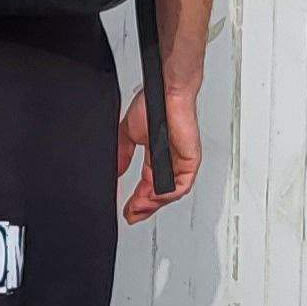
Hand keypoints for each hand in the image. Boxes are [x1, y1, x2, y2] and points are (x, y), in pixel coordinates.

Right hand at [118, 85, 203, 222]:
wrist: (166, 91)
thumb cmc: (154, 103)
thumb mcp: (130, 134)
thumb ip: (123, 154)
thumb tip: (116, 170)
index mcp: (157, 158)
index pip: (147, 188)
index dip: (137, 201)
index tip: (127, 211)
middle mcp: (170, 163)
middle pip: (159, 196)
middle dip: (144, 208)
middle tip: (131, 214)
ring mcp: (180, 163)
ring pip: (171, 193)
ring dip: (154, 203)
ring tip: (139, 207)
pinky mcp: (190, 160)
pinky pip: (181, 184)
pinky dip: (168, 193)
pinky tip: (154, 196)